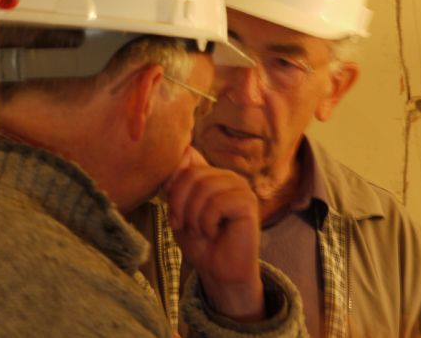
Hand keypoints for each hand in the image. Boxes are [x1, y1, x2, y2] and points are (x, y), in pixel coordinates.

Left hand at [165, 147, 264, 320]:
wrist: (217, 270)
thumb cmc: (199, 241)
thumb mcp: (178, 208)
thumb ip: (178, 181)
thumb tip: (182, 149)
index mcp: (210, 173)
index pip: (187, 155)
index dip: (172, 181)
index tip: (173, 209)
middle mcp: (226, 176)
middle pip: (191, 174)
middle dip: (179, 205)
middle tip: (184, 226)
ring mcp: (240, 187)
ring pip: (204, 188)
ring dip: (194, 217)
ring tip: (200, 231)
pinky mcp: (248, 202)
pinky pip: (218, 203)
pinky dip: (208, 223)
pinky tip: (214, 233)